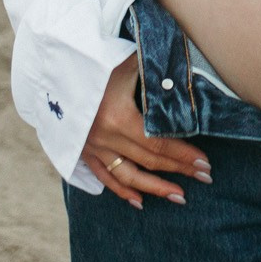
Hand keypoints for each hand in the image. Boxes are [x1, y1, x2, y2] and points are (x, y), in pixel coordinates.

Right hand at [81, 56, 210, 208]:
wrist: (54, 64)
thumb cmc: (96, 59)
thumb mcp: (129, 63)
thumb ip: (157, 74)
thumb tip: (188, 81)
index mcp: (119, 117)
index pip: (160, 144)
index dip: (185, 155)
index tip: (205, 163)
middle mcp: (105, 137)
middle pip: (149, 161)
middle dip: (180, 170)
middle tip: (205, 176)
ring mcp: (91, 146)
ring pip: (128, 177)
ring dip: (155, 189)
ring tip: (179, 197)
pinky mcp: (81, 150)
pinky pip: (103, 177)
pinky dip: (122, 191)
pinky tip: (140, 202)